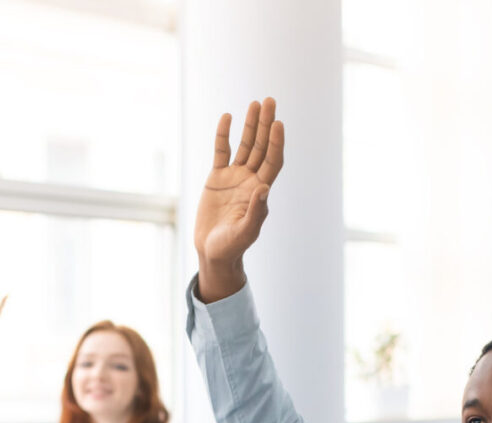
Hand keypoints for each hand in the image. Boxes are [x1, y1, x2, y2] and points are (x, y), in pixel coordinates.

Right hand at [194, 97, 283, 302]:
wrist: (213, 252)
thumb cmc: (232, 246)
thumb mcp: (246, 232)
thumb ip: (256, 211)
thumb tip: (264, 187)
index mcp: (260, 191)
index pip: (273, 160)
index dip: (276, 142)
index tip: (277, 123)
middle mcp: (250, 180)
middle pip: (261, 146)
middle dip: (266, 124)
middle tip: (269, 101)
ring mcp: (234, 177)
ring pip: (245, 145)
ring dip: (250, 125)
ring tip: (255, 103)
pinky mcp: (217, 178)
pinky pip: (221, 151)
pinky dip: (223, 135)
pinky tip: (227, 118)